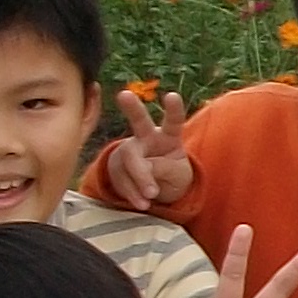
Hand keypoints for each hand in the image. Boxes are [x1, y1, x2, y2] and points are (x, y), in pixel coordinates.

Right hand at [107, 85, 196, 210]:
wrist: (156, 191)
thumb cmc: (172, 175)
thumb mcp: (179, 176)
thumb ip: (166, 169)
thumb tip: (145, 169)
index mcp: (169, 136)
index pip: (173, 121)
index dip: (173, 109)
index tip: (172, 95)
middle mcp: (147, 137)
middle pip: (139, 123)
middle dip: (132, 108)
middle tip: (124, 94)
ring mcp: (129, 150)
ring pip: (130, 159)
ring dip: (140, 180)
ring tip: (150, 197)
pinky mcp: (118, 167)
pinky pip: (122, 179)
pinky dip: (132, 193)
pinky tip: (141, 204)